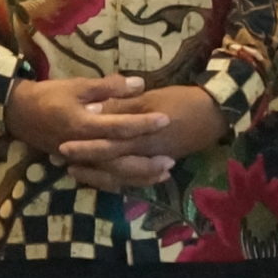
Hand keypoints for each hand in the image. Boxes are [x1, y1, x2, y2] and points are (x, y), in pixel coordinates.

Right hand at [9, 75, 176, 190]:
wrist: (19, 113)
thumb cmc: (49, 96)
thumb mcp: (77, 86)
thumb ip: (108, 87)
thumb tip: (139, 84)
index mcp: (84, 126)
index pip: (119, 127)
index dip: (143, 124)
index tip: (166, 119)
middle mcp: (84, 148)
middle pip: (120, 160)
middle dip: (147, 161)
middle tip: (172, 159)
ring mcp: (80, 160)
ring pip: (114, 175)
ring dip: (139, 176)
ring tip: (164, 173)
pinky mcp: (78, 165)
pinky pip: (103, 179)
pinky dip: (123, 182)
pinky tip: (140, 181)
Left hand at [72, 86, 224, 164]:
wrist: (215, 112)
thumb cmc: (183, 101)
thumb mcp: (151, 99)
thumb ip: (123, 106)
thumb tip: (93, 110)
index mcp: (141, 136)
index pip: (107, 144)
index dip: (84, 147)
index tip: (62, 146)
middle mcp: (144, 154)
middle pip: (109, 164)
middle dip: (85, 164)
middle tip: (62, 162)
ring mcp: (152, 161)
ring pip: (120, 175)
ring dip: (97, 174)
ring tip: (75, 171)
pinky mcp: (158, 162)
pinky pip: (133, 176)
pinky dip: (117, 178)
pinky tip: (104, 176)